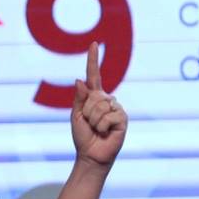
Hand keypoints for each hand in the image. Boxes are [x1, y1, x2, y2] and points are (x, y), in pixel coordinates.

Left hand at [71, 42, 126, 169]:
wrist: (91, 155)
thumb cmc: (83, 136)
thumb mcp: (76, 116)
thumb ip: (79, 98)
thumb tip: (79, 79)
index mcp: (94, 97)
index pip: (94, 75)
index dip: (93, 59)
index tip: (93, 43)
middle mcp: (107, 99)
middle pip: (93, 96)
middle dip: (86, 112)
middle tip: (89, 124)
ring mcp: (116, 108)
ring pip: (100, 106)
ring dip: (93, 121)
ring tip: (97, 129)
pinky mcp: (122, 119)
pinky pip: (108, 116)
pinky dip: (102, 127)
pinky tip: (105, 133)